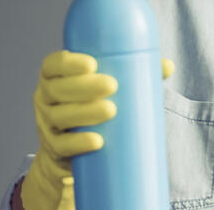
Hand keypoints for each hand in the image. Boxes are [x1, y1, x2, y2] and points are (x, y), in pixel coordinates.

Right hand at [19, 50, 173, 209]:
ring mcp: (47, 125)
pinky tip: (97, 141)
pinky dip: (79, 143)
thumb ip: (133, 74)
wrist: (71, 150)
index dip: (68, 63)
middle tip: (112, 85)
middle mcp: (45, 98)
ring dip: (84, 113)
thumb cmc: (92, 106)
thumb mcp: (106, 89)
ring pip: (60, 117)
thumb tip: (168, 66)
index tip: (92, 63)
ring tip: (111, 110)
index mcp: (55, 78)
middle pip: (58, 89)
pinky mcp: (54, 149)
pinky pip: (62, 146)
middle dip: (84, 86)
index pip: (52, 65)